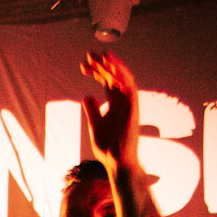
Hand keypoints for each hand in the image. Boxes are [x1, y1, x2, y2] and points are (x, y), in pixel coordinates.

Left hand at [81, 51, 139, 171]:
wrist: (117, 161)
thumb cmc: (108, 146)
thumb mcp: (95, 125)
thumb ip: (92, 110)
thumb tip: (87, 96)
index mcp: (115, 104)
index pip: (107, 81)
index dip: (96, 71)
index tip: (83, 65)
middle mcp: (123, 101)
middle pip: (114, 76)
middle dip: (102, 64)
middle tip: (89, 55)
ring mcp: (129, 104)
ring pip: (124, 78)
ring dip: (114, 65)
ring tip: (102, 55)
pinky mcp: (133, 108)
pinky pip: (130, 87)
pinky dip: (122, 76)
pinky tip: (112, 67)